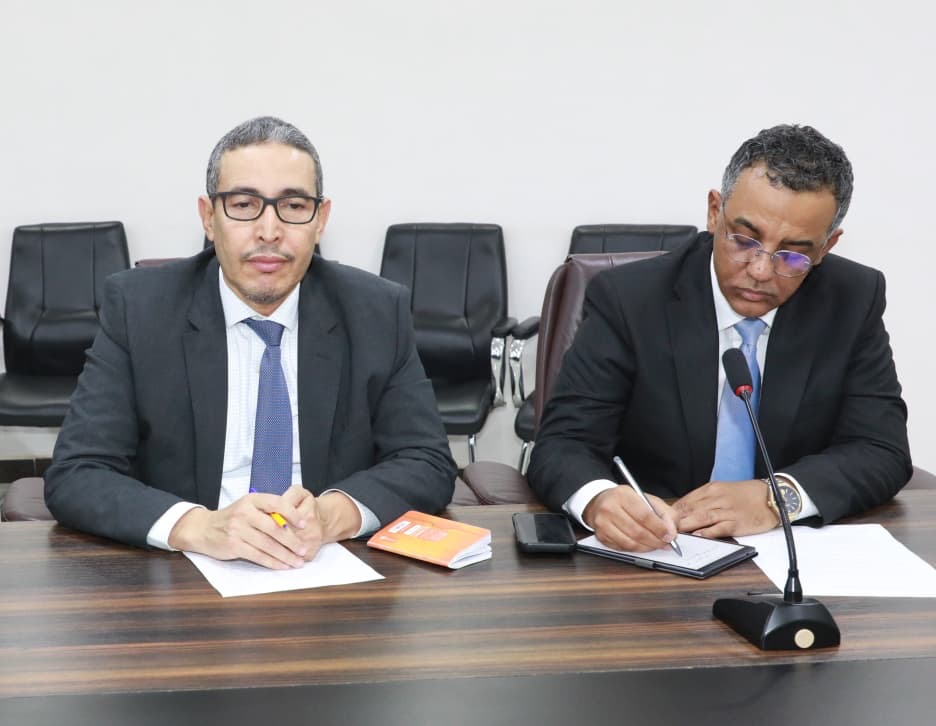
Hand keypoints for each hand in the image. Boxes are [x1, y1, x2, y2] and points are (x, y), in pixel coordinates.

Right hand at [167, 488, 362, 568]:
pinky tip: (282, 566)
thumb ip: (267, 512)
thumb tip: (293, 523)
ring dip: (285, 555)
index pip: (277, 503)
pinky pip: (257, 555)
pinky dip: (272, 562)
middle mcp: (245, 512)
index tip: (305, 524)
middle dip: (292, 541)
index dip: (293, 514)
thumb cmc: (232, 518)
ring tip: (297, 562)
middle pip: (274, 528)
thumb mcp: (248, 507)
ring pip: (268, 544)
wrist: (202, 529)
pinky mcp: (233, 545)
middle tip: (304, 550)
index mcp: (252, 500)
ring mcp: (238, 529)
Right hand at [582, 485, 677, 551]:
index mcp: (623, 495)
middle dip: (656, 541)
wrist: (602, 502)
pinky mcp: (601, 536)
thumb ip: (665, 514)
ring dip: (647, 548)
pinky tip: (642, 545)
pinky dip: (636, 550)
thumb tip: (671, 533)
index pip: (644, 515)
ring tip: (655, 545)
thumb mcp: (648, 500)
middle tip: (666, 544)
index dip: (659, 528)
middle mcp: (609, 508)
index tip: (670, 536)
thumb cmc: (627, 501)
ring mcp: (603, 523)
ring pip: (630, 543)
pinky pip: (623, 548)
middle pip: (637, 532)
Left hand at [672, 479, 778, 537]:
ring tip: (675, 533)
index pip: (687, 500)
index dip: (673, 511)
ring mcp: (727, 511)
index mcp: (712, 489)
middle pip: (691, 509)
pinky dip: (707, 532)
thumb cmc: (747, 494)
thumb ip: (704, 499)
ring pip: (702, 517)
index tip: (663, 519)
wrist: (772, 496)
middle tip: (664, 528)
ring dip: (687, 526)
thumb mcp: (723, 490)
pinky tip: (698, 536)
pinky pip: (719, 528)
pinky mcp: (737, 522)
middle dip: (676, 519)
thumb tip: (684, 510)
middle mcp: (717, 498)